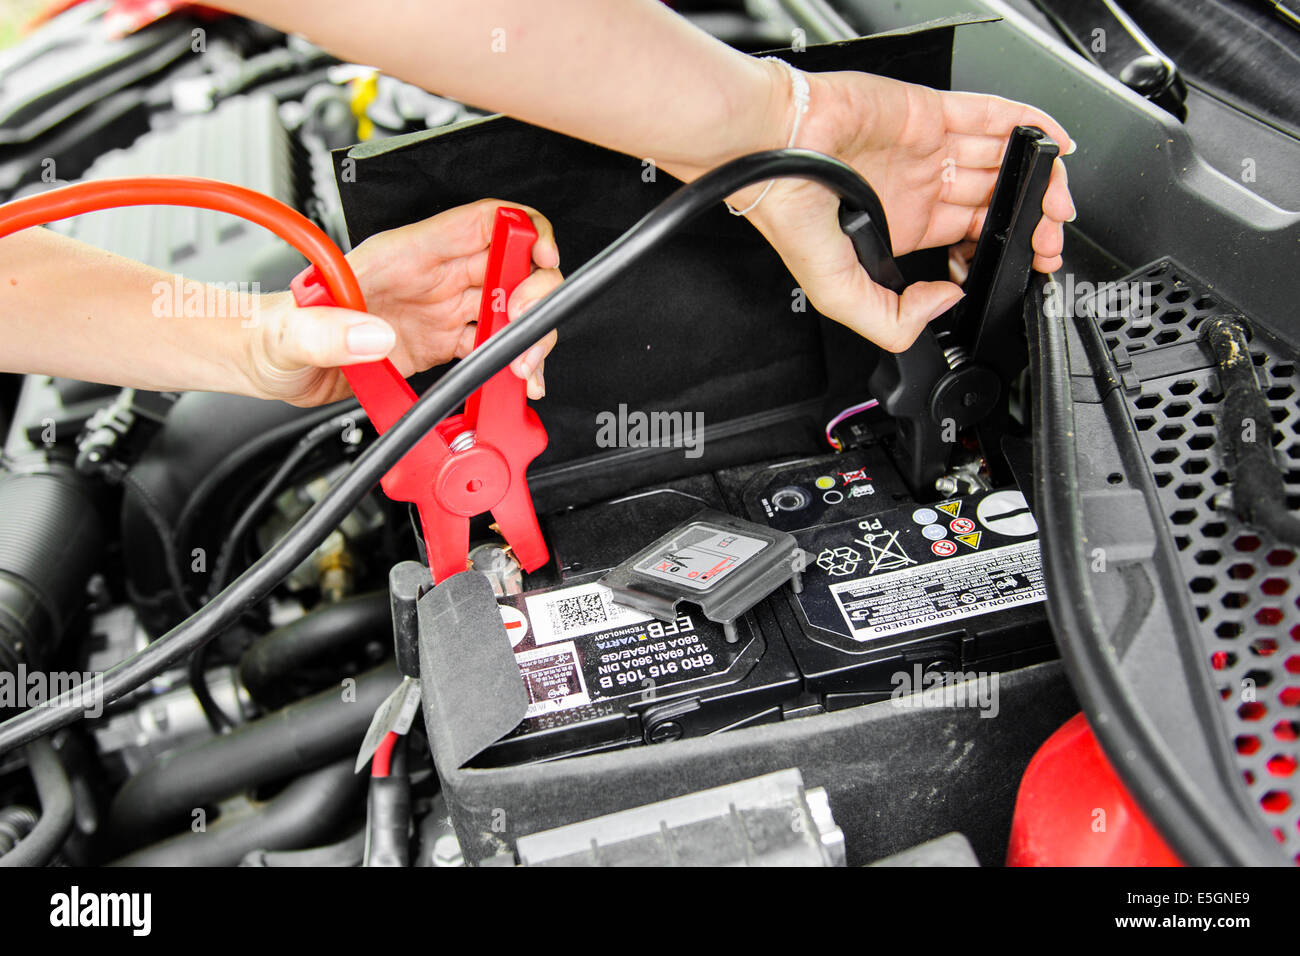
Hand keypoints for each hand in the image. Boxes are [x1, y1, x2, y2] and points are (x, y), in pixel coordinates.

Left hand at [243, 199, 562, 405]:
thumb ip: (329, 331)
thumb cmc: (277, 333)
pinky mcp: (440, 344)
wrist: (273, 364)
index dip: (523, 229)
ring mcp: (440, 310)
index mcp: (405, 254)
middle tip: (527, 333)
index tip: (542, 258)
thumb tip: (374, 335)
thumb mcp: (293, 333)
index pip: (482, 221)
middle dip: (534, 294)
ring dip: (527, 336)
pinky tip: (514, 381)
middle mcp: (431, 277)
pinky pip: (491, 346)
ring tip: (522, 368)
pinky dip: (511, 364)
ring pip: (509, 307)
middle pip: (509, 265)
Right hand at [684, 66, 1075, 352]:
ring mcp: (925, 148)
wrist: (773, 146)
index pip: (964, 240)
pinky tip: (1052, 141)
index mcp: (898, 228)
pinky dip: (1027, 124)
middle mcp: (915, 187)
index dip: (997, 251)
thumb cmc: (789, 208)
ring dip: (1035, 178)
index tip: (1020, 263)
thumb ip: (890, 319)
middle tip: (1047, 236)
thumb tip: (944, 303)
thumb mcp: (837, 294)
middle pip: (990, 200)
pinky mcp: (929, 111)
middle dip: (1027, 220)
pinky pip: (992, 115)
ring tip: (1057, 199)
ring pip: (998, 160)